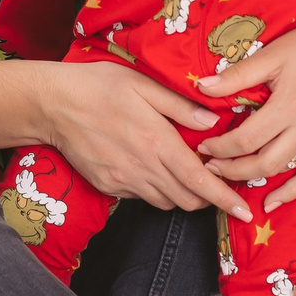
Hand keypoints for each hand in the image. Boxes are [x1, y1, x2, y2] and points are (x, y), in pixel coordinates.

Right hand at [42, 60, 244, 218]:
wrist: (52, 105)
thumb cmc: (99, 86)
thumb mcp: (143, 84)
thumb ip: (180, 106)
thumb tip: (213, 123)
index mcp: (157, 142)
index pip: (200, 181)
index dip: (225, 199)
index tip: (244, 211)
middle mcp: (143, 168)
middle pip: (187, 199)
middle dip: (207, 197)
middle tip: (215, 181)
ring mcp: (123, 181)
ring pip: (165, 202)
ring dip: (181, 194)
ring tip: (183, 173)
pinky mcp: (108, 187)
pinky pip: (141, 197)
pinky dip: (154, 189)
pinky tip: (149, 167)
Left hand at [195, 7, 295, 208]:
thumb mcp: (270, 55)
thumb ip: (236, 76)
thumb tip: (201, 87)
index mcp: (290, 105)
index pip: (246, 139)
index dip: (221, 147)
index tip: (205, 147)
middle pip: (263, 162)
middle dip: (232, 168)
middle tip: (211, 165)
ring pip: (284, 171)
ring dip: (254, 179)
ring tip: (231, 175)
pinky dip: (291, 193)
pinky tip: (271, 202)